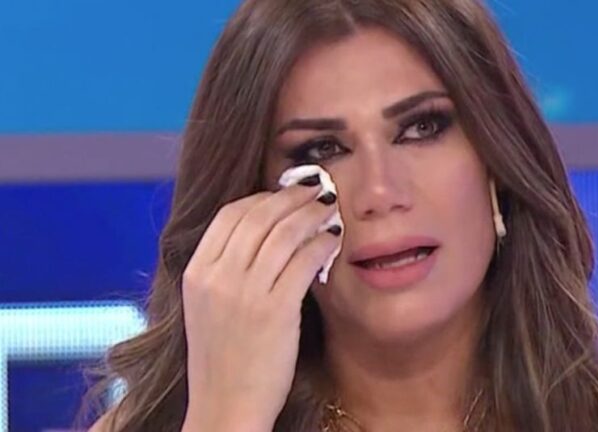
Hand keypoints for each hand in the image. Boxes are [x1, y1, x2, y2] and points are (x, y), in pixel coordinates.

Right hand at [180, 177, 339, 431]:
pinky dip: (322, 243)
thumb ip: (224, 270)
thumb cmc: (223, 359)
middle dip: (291, 197)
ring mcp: (244, 293)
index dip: (261, 198)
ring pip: (284, 233)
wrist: (225, 406)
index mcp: (196, 273)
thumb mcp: (206, 308)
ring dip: (311, 214)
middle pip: (258, 216)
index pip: (229, 215)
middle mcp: (217, 277)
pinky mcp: (274, 311)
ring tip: (329, 207)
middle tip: (315, 189)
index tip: (284, 195)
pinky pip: (303, 261)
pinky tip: (334, 239)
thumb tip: (259, 236)